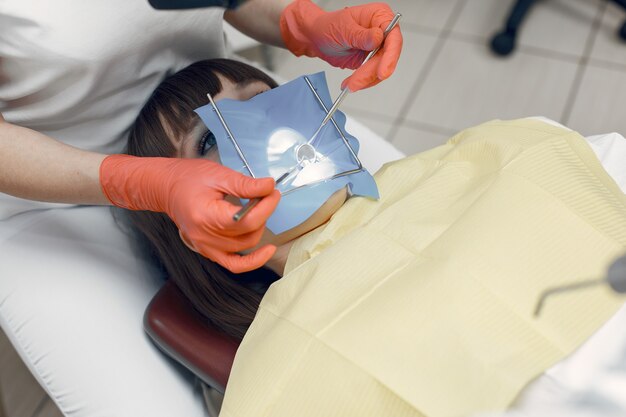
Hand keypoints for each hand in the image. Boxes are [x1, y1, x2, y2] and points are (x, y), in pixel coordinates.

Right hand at [100, 155, 279, 272]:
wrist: (165, 188)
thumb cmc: (187, 178)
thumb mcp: (219, 175)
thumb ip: (245, 185)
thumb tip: (269, 186)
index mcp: (206, 217)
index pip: (246, 220)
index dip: (266, 206)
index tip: (273, 192)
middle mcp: (205, 237)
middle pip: (248, 234)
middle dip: (264, 214)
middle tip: (267, 195)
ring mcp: (206, 247)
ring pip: (245, 246)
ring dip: (259, 229)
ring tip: (259, 210)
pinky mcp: (209, 251)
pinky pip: (234, 264)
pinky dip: (253, 261)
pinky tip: (267, 251)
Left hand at [280, 0, 402, 91]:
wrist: (316, 38)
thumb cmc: (327, 26)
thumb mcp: (343, 28)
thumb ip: (361, 35)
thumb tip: (378, 38)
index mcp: (379, 16)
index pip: (394, 37)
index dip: (390, 56)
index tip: (382, 72)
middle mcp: (382, 31)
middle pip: (387, 57)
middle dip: (371, 73)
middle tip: (357, 82)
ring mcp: (377, 48)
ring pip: (380, 69)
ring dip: (365, 80)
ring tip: (349, 84)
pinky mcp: (370, 61)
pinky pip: (372, 75)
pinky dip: (363, 82)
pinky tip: (351, 83)